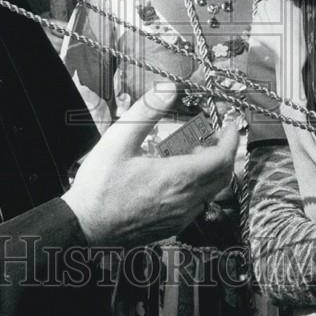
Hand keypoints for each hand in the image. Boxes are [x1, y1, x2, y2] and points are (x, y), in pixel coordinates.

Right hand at [62, 86, 238, 245]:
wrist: (84, 227)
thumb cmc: (99, 187)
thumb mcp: (119, 139)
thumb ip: (147, 111)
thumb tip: (168, 88)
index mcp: (177, 178)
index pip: (222, 159)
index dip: (230, 140)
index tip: (230, 126)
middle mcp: (185, 201)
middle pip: (223, 176)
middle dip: (223, 153)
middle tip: (214, 136)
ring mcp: (179, 218)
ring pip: (211, 192)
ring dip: (211, 171)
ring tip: (192, 152)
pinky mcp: (170, 227)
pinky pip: (197, 205)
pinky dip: (198, 187)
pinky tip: (177, 175)